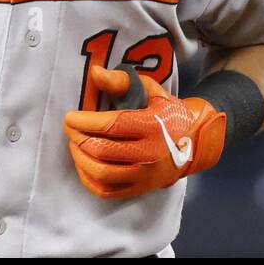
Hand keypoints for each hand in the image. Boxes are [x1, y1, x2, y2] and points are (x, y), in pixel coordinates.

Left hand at [64, 64, 226, 198]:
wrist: (194, 142)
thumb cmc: (166, 112)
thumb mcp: (150, 89)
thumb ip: (121, 80)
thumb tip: (95, 73)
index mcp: (152, 125)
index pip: (110, 125)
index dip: (83, 121)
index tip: (69, 117)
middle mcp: (150, 153)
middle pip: (102, 150)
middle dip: (78, 138)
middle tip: (70, 129)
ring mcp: (145, 175)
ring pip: (101, 172)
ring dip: (80, 158)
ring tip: (75, 144)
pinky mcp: (141, 188)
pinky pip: (107, 190)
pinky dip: (88, 179)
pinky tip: (83, 164)